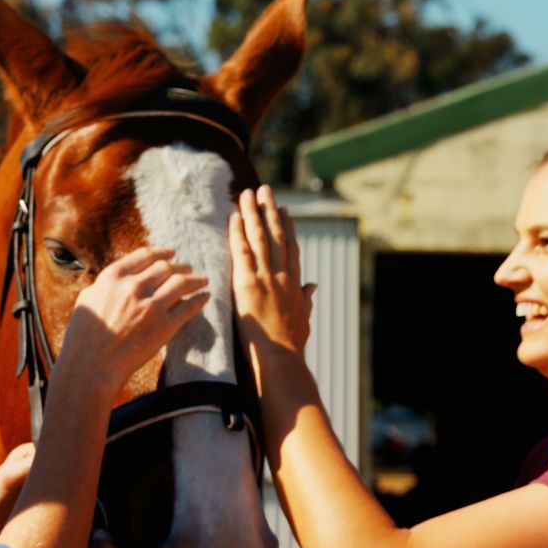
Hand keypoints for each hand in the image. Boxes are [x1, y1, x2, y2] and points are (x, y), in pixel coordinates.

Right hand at [55, 246, 210, 397]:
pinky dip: (199, 300)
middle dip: (180, 266)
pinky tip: (205, 297)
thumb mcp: (88, 299)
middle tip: (187, 268)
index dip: (161, 252)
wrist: (91, 365)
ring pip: (181, 283)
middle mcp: (134, 287)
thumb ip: (106, 285)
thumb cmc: (83, 336)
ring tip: (201, 280)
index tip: (170, 253)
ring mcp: (151, 306)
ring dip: (194, 279)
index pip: (144, 256)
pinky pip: (189, 307)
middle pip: (165, 268)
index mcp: (113, 277)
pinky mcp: (164, 326)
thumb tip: (121, 279)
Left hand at [229, 186, 314, 367]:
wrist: (281, 358)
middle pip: (276, 235)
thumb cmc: (291, 346)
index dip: (288, 227)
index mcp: (294, 283)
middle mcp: (281, 275)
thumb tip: (312, 286)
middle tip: (264, 190)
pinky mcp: (248, 283)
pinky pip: (241, 251)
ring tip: (248, 193)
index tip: (284, 210)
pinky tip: (234, 217)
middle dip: (269, 210)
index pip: (291, 248)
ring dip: (252, 213)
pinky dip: (238, 232)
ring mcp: (265, 277)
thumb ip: (306, 300)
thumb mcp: (304, 319)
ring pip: (259, 237)